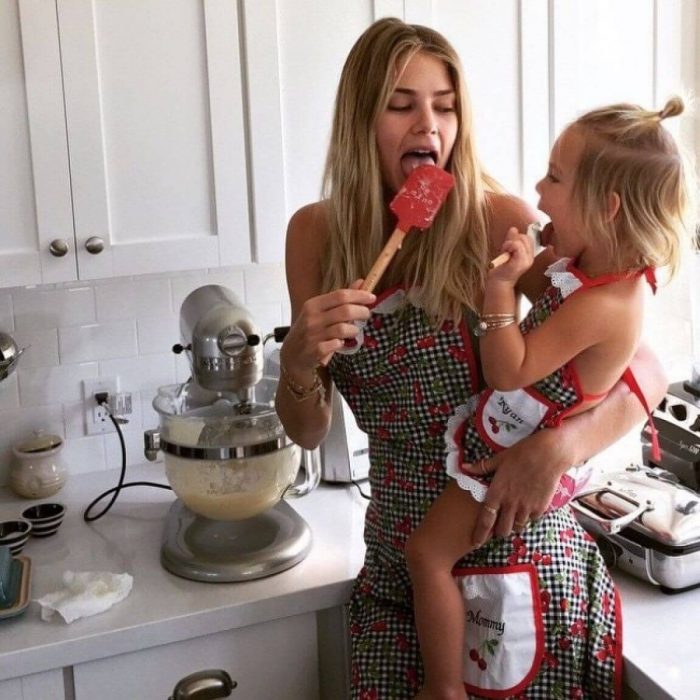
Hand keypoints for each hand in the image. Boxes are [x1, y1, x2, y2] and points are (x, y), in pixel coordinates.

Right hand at [280, 280, 374, 376]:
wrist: (291, 354)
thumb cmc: (309, 330)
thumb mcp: (320, 311)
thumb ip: (340, 298)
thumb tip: (361, 282)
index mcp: (313, 304)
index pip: (340, 295)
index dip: (359, 295)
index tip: (372, 298)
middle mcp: (312, 318)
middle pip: (345, 311)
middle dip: (362, 312)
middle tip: (367, 315)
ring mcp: (313, 335)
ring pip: (343, 329)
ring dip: (353, 330)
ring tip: (353, 331)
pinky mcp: (315, 350)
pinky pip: (336, 345)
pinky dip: (342, 344)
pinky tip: (340, 343)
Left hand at [462, 428, 569, 545]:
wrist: (549, 454)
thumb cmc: (522, 453)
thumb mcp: (499, 459)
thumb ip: (482, 468)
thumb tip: (464, 468)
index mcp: (497, 492)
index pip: (486, 520)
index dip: (480, 534)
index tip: (475, 543)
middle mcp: (511, 503)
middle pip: (502, 530)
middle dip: (499, 532)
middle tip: (498, 527)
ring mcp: (527, 507)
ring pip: (518, 527)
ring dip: (514, 525)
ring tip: (513, 518)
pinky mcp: (541, 507)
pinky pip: (532, 519)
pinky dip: (528, 517)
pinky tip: (528, 508)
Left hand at [488, 227, 534, 283]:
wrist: (498, 281)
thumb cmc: (502, 268)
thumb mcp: (507, 250)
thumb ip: (511, 240)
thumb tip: (514, 229)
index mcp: (528, 255)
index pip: (527, 238)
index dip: (516, 239)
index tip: (508, 248)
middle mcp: (530, 257)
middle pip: (525, 237)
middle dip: (513, 240)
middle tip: (506, 250)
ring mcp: (527, 260)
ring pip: (521, 239)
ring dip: (509, 243)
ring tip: (505, 253)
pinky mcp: (521, 261)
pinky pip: (517, 245)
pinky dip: (508, 246)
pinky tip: (505, 253)